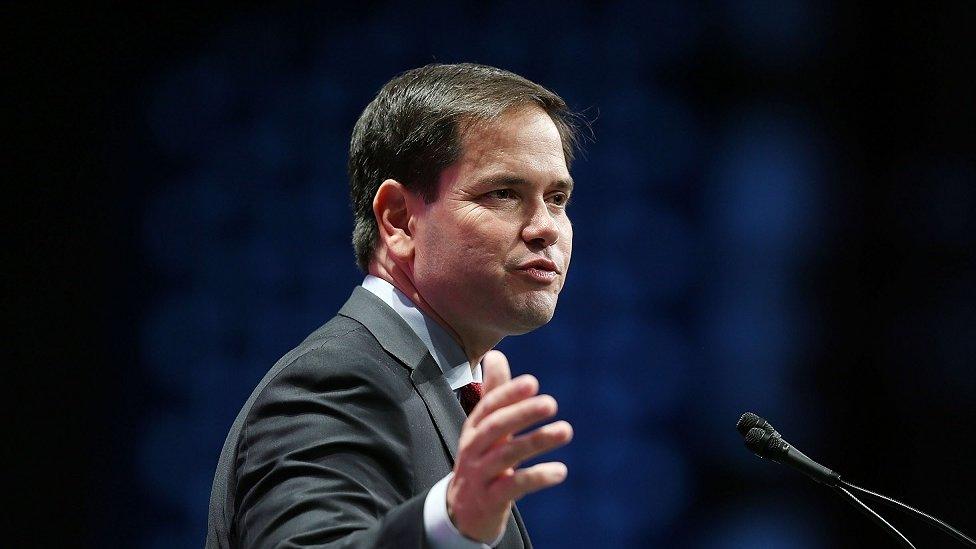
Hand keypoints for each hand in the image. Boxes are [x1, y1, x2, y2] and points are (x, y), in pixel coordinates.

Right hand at [446, 350, 572, 542]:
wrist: (461, 514)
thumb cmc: (481, 461)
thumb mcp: (484, 429)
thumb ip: (494, 394)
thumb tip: (496, 355)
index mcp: (473, 429)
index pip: (488, 406)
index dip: (508, 393)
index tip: (532, 382)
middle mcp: (473, 449)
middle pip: (494, 427)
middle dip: (521, 413)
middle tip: (551, 402)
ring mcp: (479, 475)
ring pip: (506, 455)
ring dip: (536, 441)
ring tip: (566, 430)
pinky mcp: (489, 500)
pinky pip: (513, 486)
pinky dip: (537, 477)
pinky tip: (561, 471)